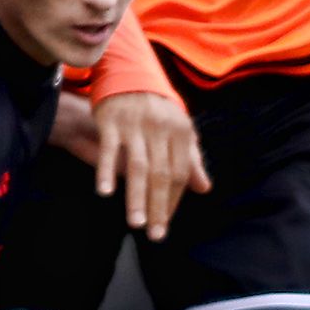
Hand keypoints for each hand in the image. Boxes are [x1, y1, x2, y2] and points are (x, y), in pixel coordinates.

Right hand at [88, 89, 208, 241]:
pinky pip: (110, 150)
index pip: (180, 173)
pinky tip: (105, 192)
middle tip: (156, 235)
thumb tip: (204, 188)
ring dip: (137, 197)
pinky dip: (106, 171)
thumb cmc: (157, 110)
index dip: (174, 200)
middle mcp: (160, 128)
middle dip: (159, 207)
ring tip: (137, 223)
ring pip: (138, 167)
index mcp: (181, 131)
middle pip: (161, 175)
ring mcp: (135, 125)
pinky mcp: (111, 120)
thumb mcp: (179, 130)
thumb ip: (191, 159)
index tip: (166, 222)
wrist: (127, 74)